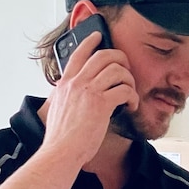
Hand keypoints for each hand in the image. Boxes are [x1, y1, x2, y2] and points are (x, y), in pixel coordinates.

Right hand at [44, 31, 138, 161]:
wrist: (60, 152)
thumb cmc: (60, 138)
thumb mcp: (56, 109)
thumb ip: (65, 97)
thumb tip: (69, 95)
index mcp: (65, 84)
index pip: (77, 54)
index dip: (90, 42)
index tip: (99, 36)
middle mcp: (76, 83)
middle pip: (103, 56)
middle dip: (120, 58)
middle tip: (126, 67)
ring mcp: (89, 92)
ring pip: (116, 70)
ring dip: (129, 79)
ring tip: (130, 91)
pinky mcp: (101, 104)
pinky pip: (124, 90)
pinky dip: (132, 97)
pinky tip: (131, 105)